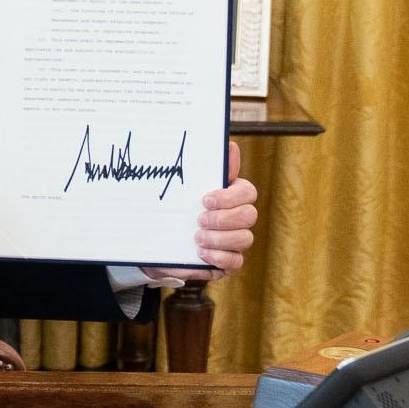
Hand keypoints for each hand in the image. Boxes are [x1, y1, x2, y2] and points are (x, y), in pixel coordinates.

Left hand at [161, 140, 257, 280]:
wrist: (157, 241)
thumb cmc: (177, 209)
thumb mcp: (187, 189)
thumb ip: (208, 170)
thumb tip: (231, 145)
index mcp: (232, 196)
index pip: (248, 192)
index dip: (230, 197)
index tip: (205, 199)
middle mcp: (239, 218)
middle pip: (250, 215)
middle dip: (224, 218)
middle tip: (199, 220)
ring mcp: (236, 241)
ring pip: (245, 239)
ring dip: (219, 238)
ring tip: (197, 237)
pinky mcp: (229, 262)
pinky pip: (236, 262)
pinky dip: (219, 257)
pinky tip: (201, 254)